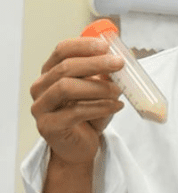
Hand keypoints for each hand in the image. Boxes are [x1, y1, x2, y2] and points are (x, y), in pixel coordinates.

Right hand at [30, 37, 125, 166]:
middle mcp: (41, 87)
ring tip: (118, 91)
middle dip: (96, 63)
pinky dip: (100, 107)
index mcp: (51, 72)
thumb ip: (106, 74)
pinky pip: (74, 112)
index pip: (62, 51)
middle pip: (65, 67)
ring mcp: (41, 107)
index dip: (84, 45)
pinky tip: (116, 106)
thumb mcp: (100, 89)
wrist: (81, 146)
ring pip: (66, 87)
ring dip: (98, 87)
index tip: (106, 46)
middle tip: (119, 64)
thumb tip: (121, 57)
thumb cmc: (89, 114)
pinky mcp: (48, 126)